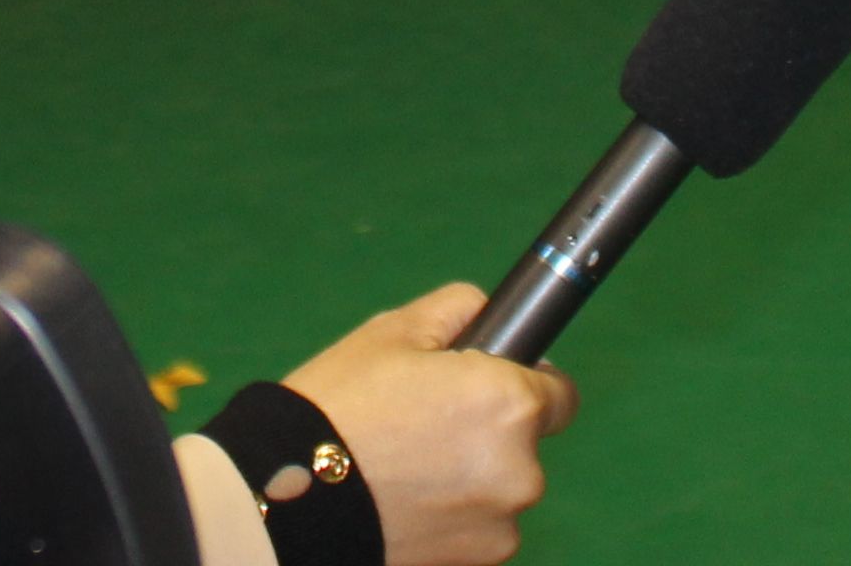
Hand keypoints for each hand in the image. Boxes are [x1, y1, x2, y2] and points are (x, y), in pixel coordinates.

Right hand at [279, 284, 574, 565]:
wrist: (288, 498)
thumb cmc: (340, 407)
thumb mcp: (394, 332)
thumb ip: (459, 310)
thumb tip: (490, 315)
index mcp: (510, 403)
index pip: (562, 394)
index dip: (527, 383)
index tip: (490, 386)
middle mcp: (521, 469)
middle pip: (525, 444)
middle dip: (487, 432)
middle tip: (425, 424)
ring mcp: (501, 526)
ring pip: (499, 489)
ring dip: (470, 478)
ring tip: (406, 466)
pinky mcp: (477, 563)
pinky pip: (476, 526)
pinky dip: (451, 515)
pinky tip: (404, 500)